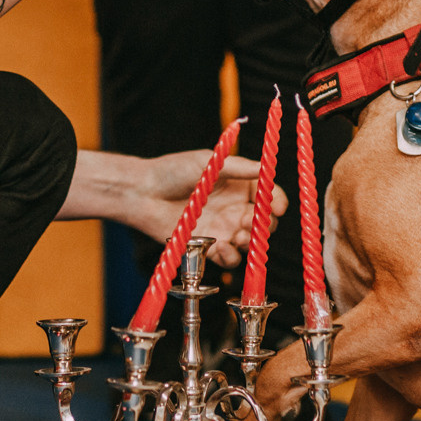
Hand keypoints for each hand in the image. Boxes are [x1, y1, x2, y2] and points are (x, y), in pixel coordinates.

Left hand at [133, 150, 286, 268]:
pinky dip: (230, 256)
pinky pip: (229, 258)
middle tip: (255, 225)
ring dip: (249, 243)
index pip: (268, 194)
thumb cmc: (172, 171)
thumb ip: (237, 167)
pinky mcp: (208, 247)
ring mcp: (223, 229)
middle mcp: (234, 208)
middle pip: (264, 222)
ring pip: (249, 243)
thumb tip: (264, 167)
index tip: (277, 207)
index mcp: (239, 185)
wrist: (143, 192)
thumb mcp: (206, 162)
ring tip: (237, 236)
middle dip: (265, 225)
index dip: (276, 201)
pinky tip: (220, 247)